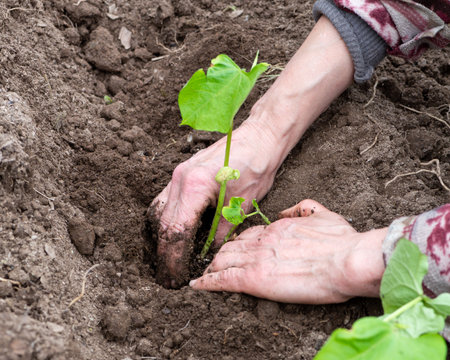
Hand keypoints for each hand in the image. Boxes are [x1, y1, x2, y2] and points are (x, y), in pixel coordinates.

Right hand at [149, 16, 353, 287]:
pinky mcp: (182, 174)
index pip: (176, 230)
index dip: (174, 258)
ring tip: (168, 260)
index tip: (177, 277)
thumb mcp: (243, 205)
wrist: (260, 137)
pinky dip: (166, 221)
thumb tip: (209, 256)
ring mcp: (178, 175)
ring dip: (161, 238)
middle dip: (164, 253)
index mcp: (196, 185)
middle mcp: (180, 179)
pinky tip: (173, 235)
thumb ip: (222, 231)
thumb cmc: (257, 166)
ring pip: (158, 212)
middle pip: (162, 224)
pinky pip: (165, 202)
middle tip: (169, 276)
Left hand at [190, 200, 387, 302]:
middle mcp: (262, 240)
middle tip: (212, 262)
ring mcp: (256, 259)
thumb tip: (287, 212)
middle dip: (220, 254)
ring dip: (211, 267)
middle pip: (232, 246)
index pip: (249, 234)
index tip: (234, 248)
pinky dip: (207, 282)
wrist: (348, 259)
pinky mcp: (254, 279)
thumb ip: (302, 208)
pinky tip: (197, 285)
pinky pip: (223, 280)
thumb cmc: (342, 240)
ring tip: (203, 273)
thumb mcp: (323, 214)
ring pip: (223, 260)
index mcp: (277, 227)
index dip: (239, 242)